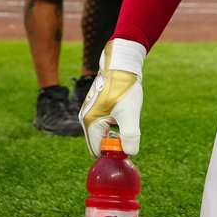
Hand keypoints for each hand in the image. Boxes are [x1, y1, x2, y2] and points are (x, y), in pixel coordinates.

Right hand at [79, 38, 145, 155]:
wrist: (122, 64)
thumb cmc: (124, 88)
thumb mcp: (130, 114)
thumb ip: (130, 136)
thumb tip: (130, 152)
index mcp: (90, 123)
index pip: (97, 151)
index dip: (113, 152)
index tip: (127, 143)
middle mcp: (85, 119)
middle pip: (99, 143)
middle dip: (114, 143)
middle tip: (128, 132)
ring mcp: (89, 113)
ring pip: (103, 134)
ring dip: (115, 134)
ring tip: (126, 121)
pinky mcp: (96, 108)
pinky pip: (104, 126)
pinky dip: (114, 126)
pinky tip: (123, 115)